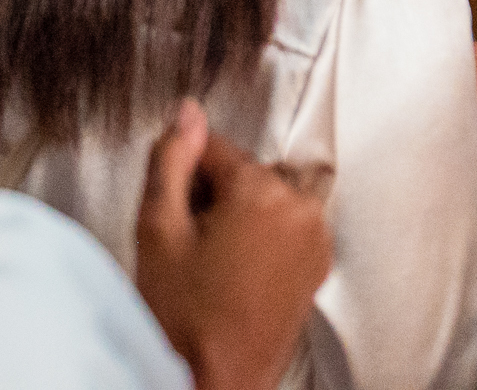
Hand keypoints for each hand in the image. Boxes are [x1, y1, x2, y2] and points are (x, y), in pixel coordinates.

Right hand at [134, 101, 330, 389]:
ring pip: (267, 200)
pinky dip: (261, 241)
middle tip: (190, 243)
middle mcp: (301, 208)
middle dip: (215, 196)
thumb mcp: (158, 229)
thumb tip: (186, 113)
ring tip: (212, 263)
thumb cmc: (184, 320)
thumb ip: (171, 160)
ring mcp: (315, 239)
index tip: (174, 205)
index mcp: (264, 191)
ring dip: (240, 217)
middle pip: (247, 174)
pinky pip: (285, 230)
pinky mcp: (317, 266)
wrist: (215, 382)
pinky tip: (233, 274)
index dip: (185, 173)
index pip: (217, 148)